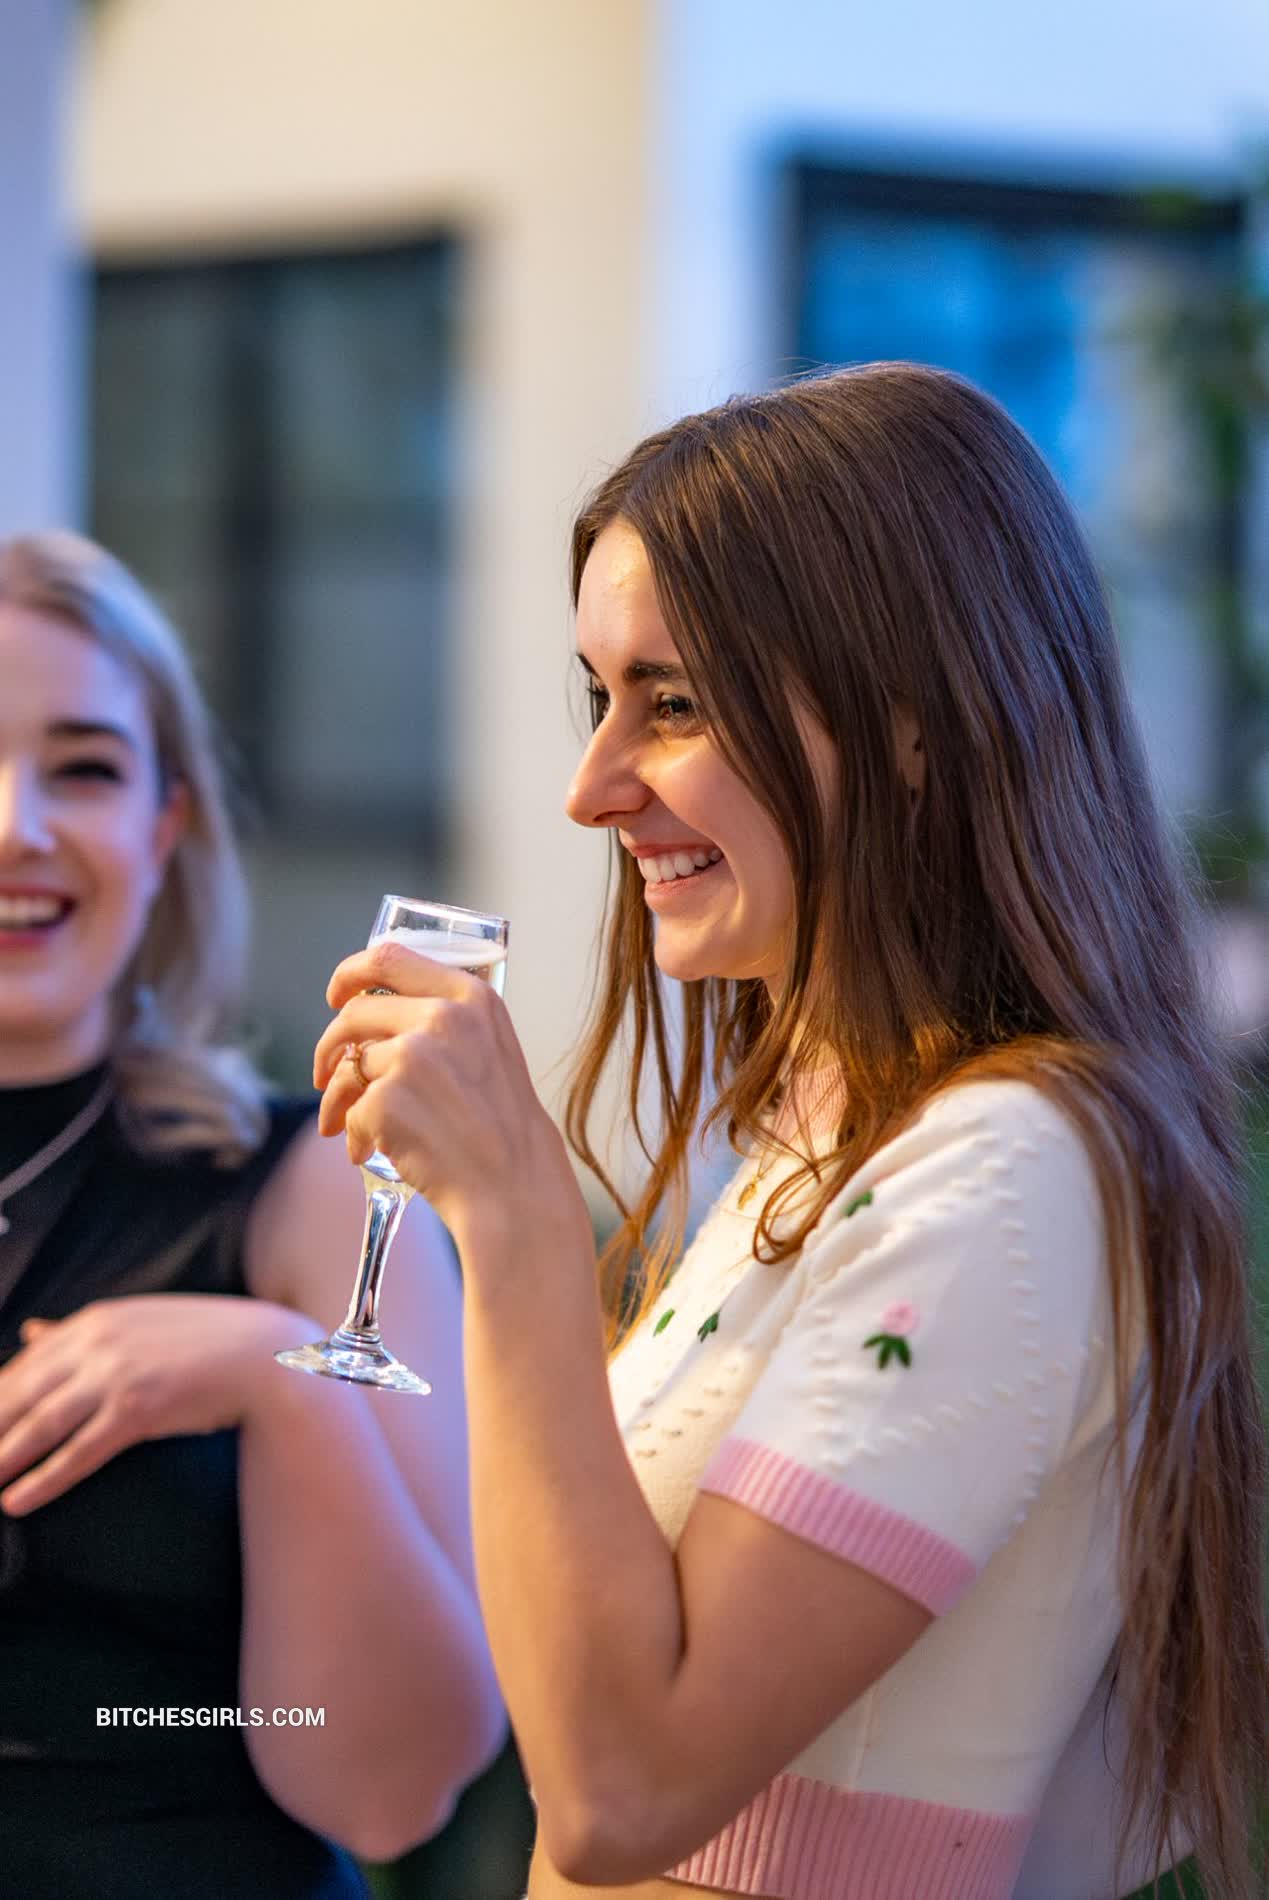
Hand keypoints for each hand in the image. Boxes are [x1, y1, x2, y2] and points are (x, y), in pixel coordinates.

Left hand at [0, 1294, 309, 1514]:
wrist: (264, 1355)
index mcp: (94, 1320)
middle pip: (19, 1394)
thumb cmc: (204, 1340)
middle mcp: (97, 1343)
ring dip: (0, 1458)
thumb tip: (30, 1332)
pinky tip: (17, 1499)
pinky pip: (78, 1452)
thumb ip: (80, 1332)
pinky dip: (43, 1479)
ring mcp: (116, 1376)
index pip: (22, 1364)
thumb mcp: (137, 1322)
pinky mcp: (137, 1410)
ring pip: (39, 1424)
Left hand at [314, 939, 586, 1249]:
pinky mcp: (386, 1100)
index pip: (389, 957)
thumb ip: (447, 1021)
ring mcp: (412, 1057)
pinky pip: (350, 1111)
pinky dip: (354, 1135)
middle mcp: (441, 1017)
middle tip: (325, 1074)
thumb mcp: (491, 1048)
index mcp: (470, 996)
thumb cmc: (502, 1126)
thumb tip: (377, 1014)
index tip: (336, 995)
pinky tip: (370, 1153)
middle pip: (354, 1013)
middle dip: (329, 1047)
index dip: (350, 973)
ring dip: (337, 1099)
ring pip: (348, 1067)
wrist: (513, 1184)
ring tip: (342, 1126)